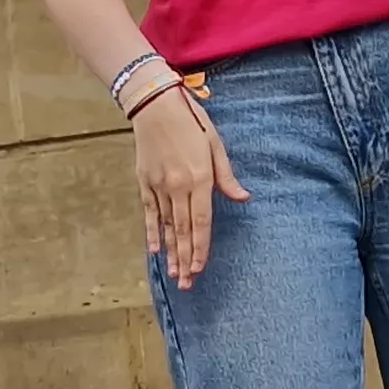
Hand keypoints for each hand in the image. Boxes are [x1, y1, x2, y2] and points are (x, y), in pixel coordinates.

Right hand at [134, 92, 246, 290]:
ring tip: (174, 275)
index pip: (201, 222)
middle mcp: (178, 186)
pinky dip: (153, 232)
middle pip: (183, 230)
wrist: (154, 104)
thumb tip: (243, 198)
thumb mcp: (215, 144)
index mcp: (199, 177)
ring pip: (166, 226)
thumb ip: (226, 176)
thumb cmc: (190, 121)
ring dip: (171, 252)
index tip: (201, 268)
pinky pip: (150, 213)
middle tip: (187, 284)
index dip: (201, 247)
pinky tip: (156, 249)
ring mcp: (159, 185)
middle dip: (186, 259)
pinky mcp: (145, 182)